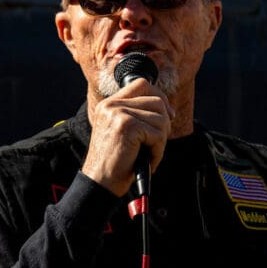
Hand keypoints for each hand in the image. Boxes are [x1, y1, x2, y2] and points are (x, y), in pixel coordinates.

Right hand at [82, 79, 173, 196]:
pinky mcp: (126, 126)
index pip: (141, 84)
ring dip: (161, 140)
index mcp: (108, 105)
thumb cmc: (114, 163)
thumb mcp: (122, 133)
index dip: (159, 97)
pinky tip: (147, 160)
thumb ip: (136, 116)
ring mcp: (118, 113)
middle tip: (156, 144)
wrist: (99, 182)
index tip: (167, 115)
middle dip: (164, 124)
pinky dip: (158, 151)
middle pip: (156, 101)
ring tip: (148, 154)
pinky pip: (158, 134)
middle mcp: (111, 105)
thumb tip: (166, 108)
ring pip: (160, 118)